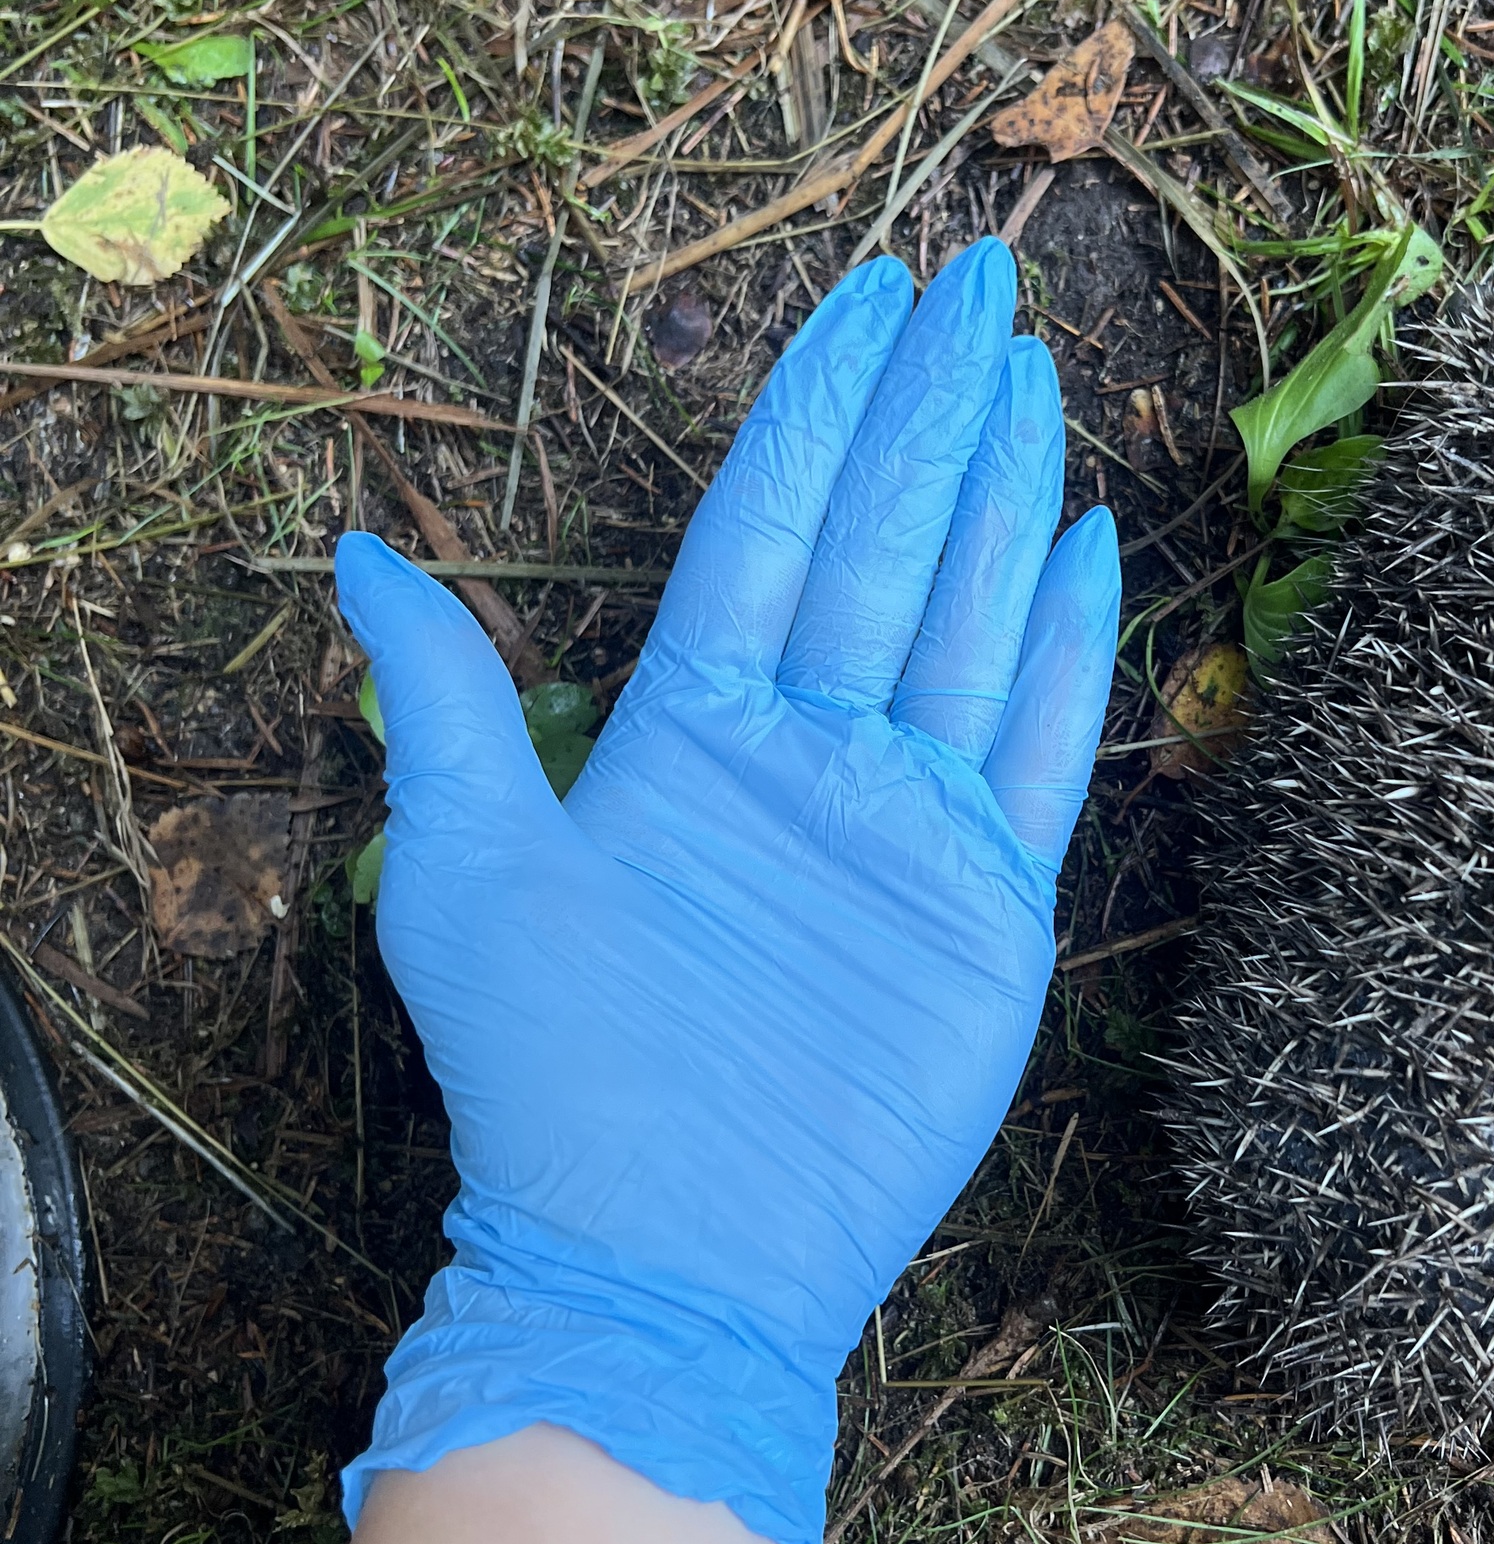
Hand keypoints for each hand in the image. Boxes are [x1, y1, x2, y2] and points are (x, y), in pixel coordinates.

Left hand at [334, 240, 1117, 1543]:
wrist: (667, 1260)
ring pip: (971, 618)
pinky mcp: (986, 899)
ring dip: (1004, 493)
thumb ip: (445, 706)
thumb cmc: (552, 1078)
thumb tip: (355, 554)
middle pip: (886, 544)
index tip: (862, 299)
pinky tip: (1088, 545)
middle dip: (932, 411)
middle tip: (980, 283)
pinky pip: (1040, 747)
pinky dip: (1069, 650)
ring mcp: (906, 820)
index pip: (767, 528)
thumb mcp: (467, 874)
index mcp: (691, 727)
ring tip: (1034, 372)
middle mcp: (811, 752)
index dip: (818, 411)